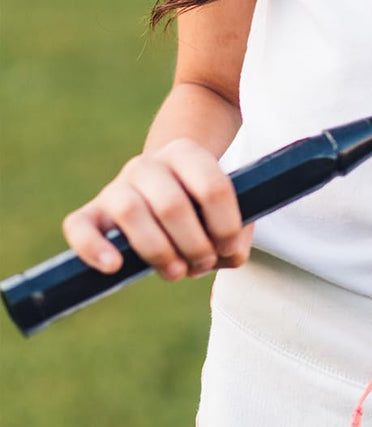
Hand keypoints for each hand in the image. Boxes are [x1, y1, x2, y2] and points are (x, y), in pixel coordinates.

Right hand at [62, 139, 253, 280]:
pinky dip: (94, 248)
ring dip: (158, 251)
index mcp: (187, 154)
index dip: (225, 226)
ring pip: (130, 212)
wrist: (163, 192)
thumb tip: (228, 253)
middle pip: (172, 205)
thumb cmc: (200, 208)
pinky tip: (115, 266)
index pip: (213, 187)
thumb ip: (236, 233)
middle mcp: (148, 164)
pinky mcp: (90, 212)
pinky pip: (79, 226)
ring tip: (177, 271)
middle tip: (203, 262)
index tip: (229, 247)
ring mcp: (116, 186)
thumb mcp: (226, 212)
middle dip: (194, 245)